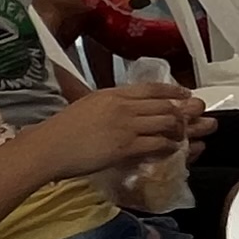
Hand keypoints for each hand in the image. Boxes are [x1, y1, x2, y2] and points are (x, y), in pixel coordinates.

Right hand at [23, 79, 204, 179]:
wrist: (49, 147)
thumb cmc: (62, 129)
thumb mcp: (87, 104)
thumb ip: (109, 103)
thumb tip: (122, 104)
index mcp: (112, 93)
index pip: (152, 88)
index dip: (173, 90)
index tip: (186, 94)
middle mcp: (123, 106)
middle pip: (165, 105)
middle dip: (183, 113)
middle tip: (189, 121)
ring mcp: (126, 126)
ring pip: (166, 123)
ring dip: (179, 131)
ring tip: (181, 137)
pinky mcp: (126, 146)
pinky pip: (157, 144)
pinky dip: (169, 147)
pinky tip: (171, 150)